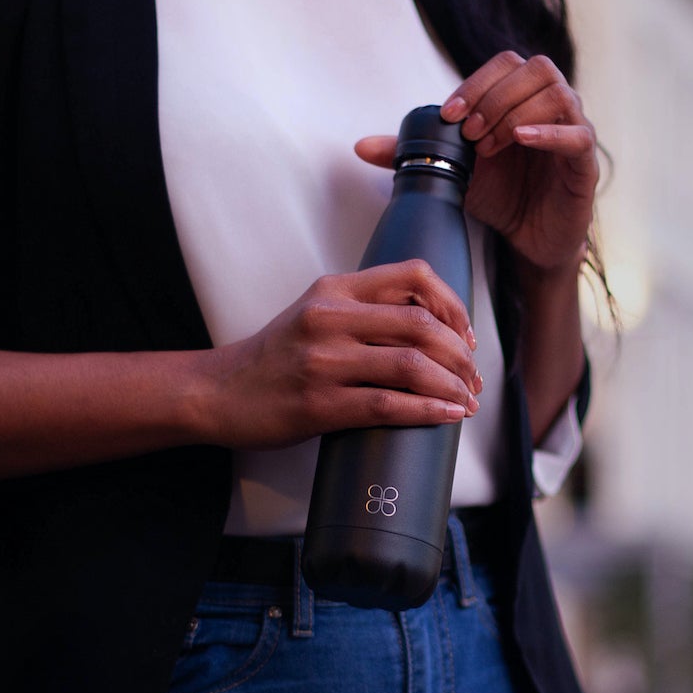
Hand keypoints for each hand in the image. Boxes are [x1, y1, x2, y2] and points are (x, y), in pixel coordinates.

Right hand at [202, 261, 482, 449]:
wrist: (218, 392)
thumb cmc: (276, 359)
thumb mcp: (315, 314)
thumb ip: (363, 311)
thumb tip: (431, 329)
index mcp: (335, 289)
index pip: (414, 276)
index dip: (453, 305)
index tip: (466, 335)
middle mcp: (330, 317)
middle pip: (421, 324)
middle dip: (460, 356)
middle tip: (474, 379)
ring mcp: (323, 360)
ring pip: (411, 365)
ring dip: (452, 386)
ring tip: (467, 402)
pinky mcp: (319, 403)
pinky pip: (388, 405)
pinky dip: (428, 411)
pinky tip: (447, 416)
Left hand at [354, 51, 596, 279]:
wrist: (530, 241)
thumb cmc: (499, 197)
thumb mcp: (451, 171)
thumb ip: (410, 154)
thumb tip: (360, 147)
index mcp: (522, 99)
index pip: (507, 64)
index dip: (476, 82)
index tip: (448, 115)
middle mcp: (552, 107)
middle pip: (535, 69)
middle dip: (495, 96)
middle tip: (467, 132)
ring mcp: (573, 132)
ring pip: (558, 94)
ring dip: (515, 114)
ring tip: (488, 145)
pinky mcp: (585, 165)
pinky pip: (578, 136)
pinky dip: (549, 134)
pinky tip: (520, 141)